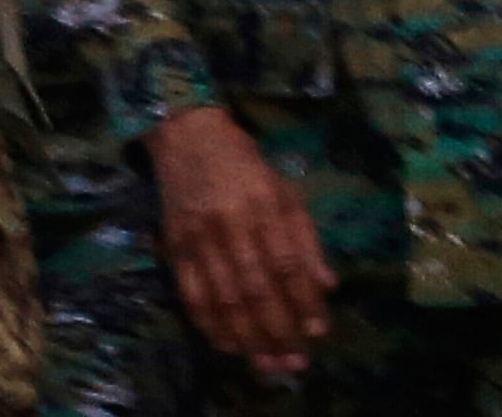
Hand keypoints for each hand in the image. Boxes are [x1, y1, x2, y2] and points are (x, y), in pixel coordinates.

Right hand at [149, 106, 335, 371]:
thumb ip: (306, 240)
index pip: (287, 264)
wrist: (188, 137)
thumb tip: (327, 286)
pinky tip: (229, 346)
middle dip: (278, 330)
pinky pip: (192, 297)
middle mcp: (231, 224)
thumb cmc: (247, 165)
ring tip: (268, 363)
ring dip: (247, 338)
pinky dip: (210, 326)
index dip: (303, 302)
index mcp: (265, 205)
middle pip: (256, 288)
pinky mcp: (175, 248)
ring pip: (224, 299)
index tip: (319, 331)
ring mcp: (198, 238)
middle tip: (295, 361)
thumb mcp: (286, 190)